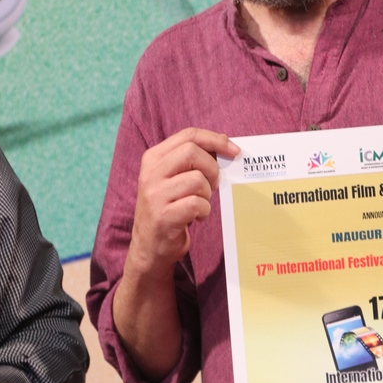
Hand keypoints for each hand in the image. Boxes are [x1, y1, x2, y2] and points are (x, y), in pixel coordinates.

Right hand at [128, 127, 239, 280]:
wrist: (149, 246)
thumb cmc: (168, 208)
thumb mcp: (172, 178)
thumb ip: (191, 159)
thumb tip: (224, 140)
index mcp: (153, 158)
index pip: (188, 135)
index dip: (215, 139)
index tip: (234, 150)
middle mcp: (150, 173)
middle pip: (192, 152)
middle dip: (212, 168)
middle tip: (214, 183)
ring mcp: (155, 195)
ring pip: (197, 180)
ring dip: (207, 193)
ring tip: (199, 203)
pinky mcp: (163, 216)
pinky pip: (197, 204)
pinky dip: (204, 211)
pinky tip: (196, 217)